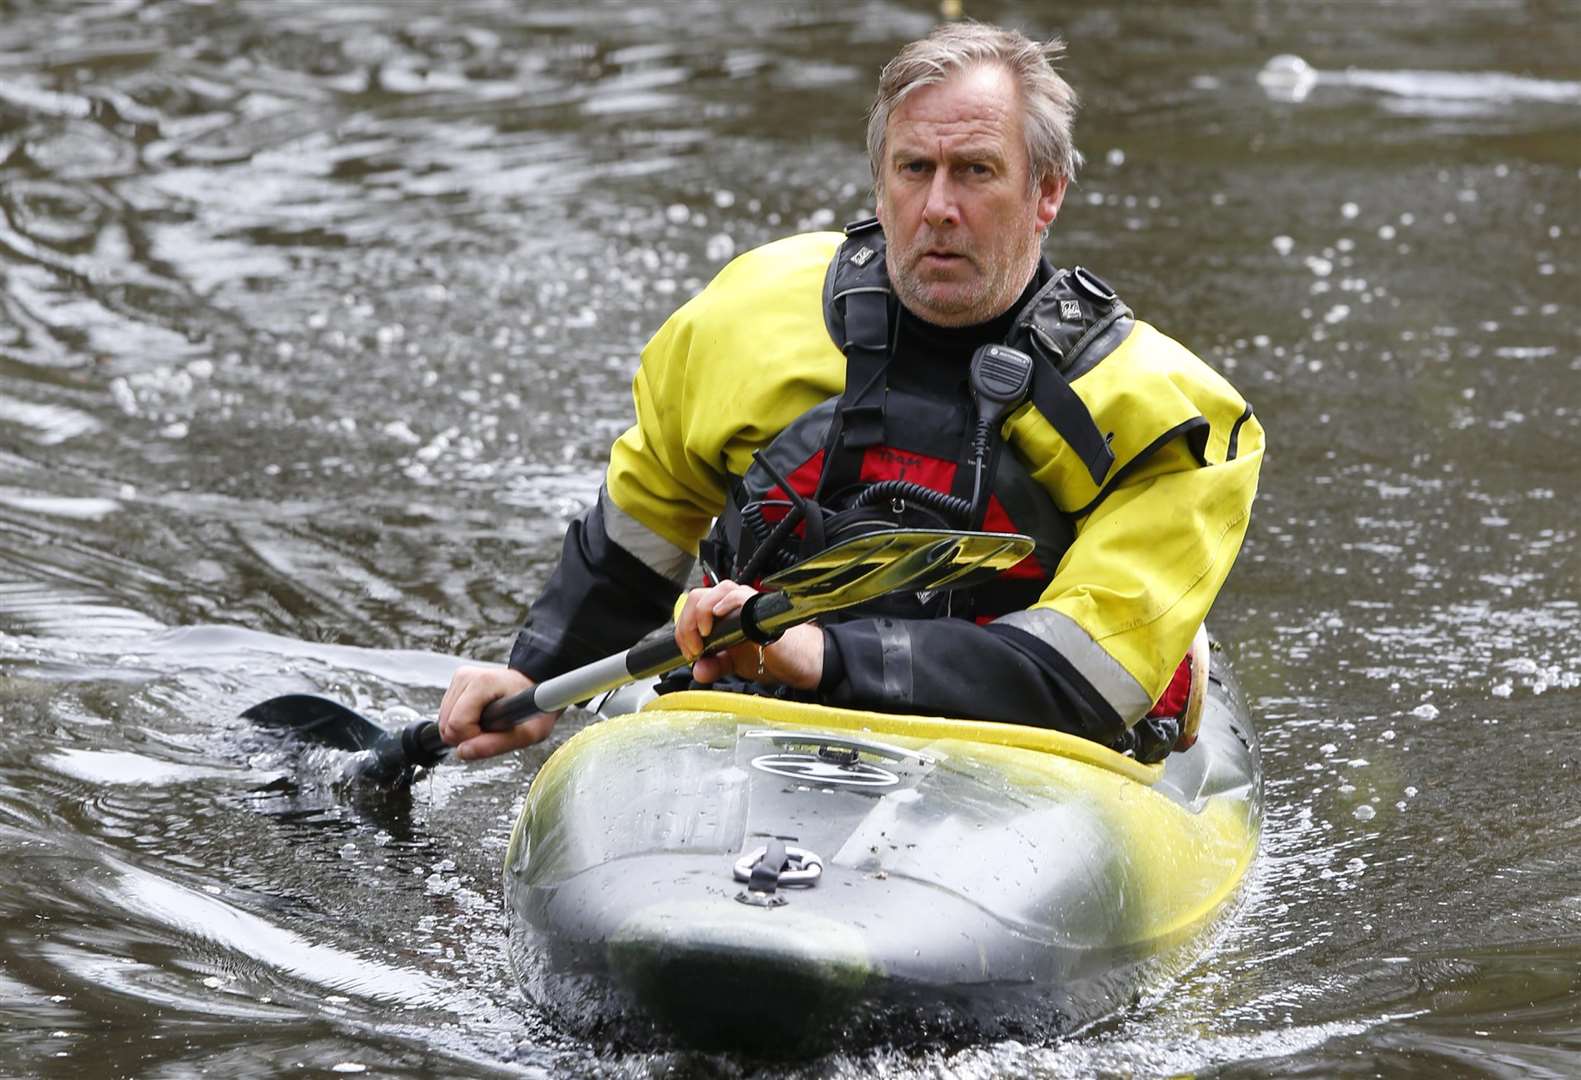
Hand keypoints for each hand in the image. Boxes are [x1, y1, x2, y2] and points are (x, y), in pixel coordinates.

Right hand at [437, 665, 559, 760]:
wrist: (535, 688)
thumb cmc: (534, 707)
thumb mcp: (526, 734)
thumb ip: (493, 745)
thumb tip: (462, 752)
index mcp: (483, 682)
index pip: (457, 724)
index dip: (474, 738)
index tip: (494, 733)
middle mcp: (467, 676)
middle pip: (446, 725)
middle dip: (467, 736)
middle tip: (492, 730)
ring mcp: (460, 678)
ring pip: (442, 722)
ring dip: (464, 730)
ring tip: (488, 722)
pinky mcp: (456, 683)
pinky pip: (445, 716)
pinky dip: (461, 723)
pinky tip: (479, 716)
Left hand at [675, 580, 823, 690]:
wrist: (801, 662)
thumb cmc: (774, 656)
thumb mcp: (735, 664)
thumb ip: (715, 665)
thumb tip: (698, 671)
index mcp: (725, 613)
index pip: (693, 608)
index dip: (683, 629)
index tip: (689, 652)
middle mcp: (734, 604)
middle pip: (699, 596)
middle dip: (687, 623)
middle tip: (693, 648)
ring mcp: (748, 603)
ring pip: (716, 590)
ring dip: (701, 613)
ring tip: (703, 636)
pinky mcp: (761, 610)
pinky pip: (739, 596)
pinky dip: (724, 604)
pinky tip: (717, 619)